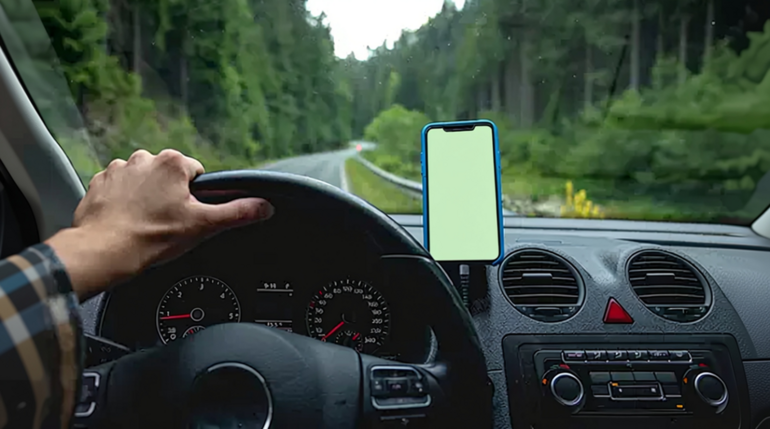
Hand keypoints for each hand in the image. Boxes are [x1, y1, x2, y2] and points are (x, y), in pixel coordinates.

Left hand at [46, 149, 273, 299]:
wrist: (103, 251)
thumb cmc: (152, 238)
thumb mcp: (203, 226)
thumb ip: (238, 213)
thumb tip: (265, 206)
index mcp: (173, 163)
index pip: (197, 175)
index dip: (196, 198)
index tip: (187, 216)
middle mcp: (145, 158)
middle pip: (169, 177)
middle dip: (170, 197)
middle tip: (167, 224)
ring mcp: (118, 169)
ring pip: (144, 182)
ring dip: (146, 198)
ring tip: (145, 224)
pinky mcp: (99, 183)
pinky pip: (118, 189)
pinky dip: (123, 203)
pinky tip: (126, 222)